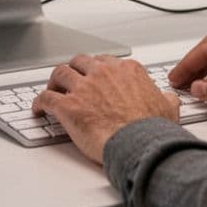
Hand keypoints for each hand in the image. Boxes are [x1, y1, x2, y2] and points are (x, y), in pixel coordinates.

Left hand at [33, 54, 179, 163]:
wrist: (139, 145)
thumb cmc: (152, 129)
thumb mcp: (168, 108)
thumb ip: (165, 98)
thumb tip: (168, 98)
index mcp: (126, 71)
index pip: (105, 61)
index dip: (97, 69)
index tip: (94, 76)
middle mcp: (103, 73)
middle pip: (80, 62)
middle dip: (74, 69)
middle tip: (71, 80)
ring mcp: (84, 88)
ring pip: (60, 73)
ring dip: (54, 81)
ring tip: (52, 89)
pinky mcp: (68, 106)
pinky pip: (46, 97)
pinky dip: (39, 102)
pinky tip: (38, 109)